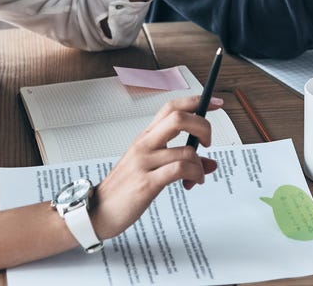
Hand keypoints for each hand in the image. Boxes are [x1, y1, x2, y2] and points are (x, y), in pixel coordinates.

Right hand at [89, 95, 220, 239]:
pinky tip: (192, 183)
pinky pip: (179, 169)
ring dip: (200, 164)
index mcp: (145, 137)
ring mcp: (144, 162)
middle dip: (203, 126)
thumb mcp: (151, 169)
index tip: (215, 103)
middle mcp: (144, 144)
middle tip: (208, 142)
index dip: (196, 102)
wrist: (97, 211)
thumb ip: (180, 161)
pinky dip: (194, 175)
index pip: (171, 108)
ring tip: (197, 176)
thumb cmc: (124, 188)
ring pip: (185, 150)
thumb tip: (210, 163)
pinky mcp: (146, 183)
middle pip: (179, 118)